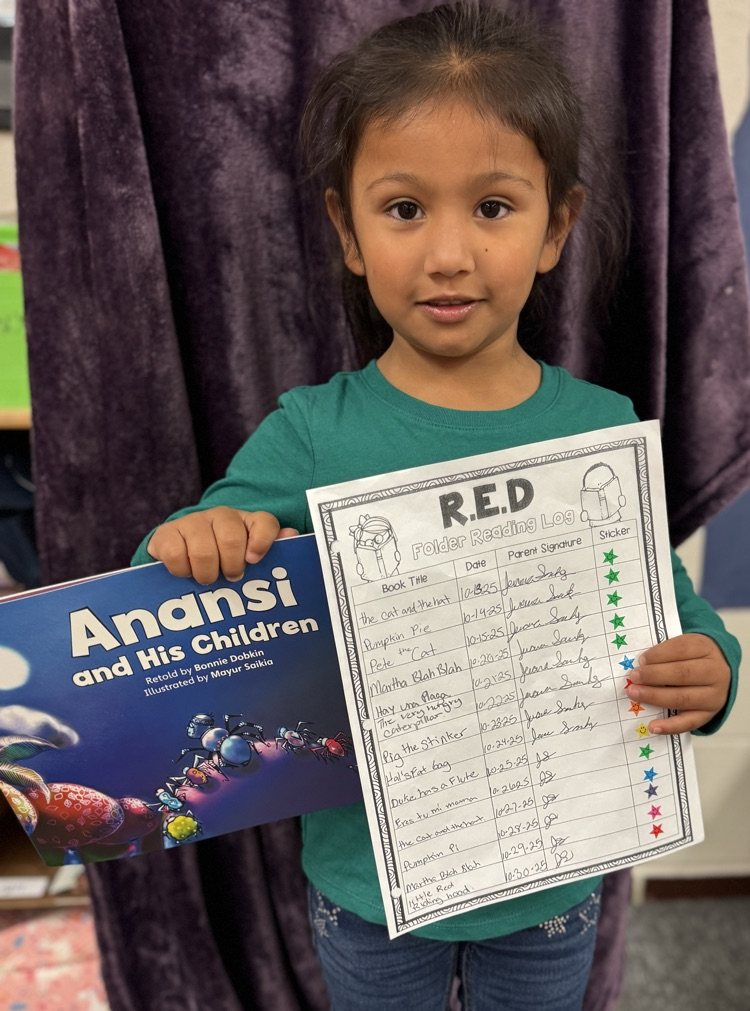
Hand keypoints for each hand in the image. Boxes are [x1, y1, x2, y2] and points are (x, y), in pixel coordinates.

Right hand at [147, 506, 298, 583]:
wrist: (178, 552)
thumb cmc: (222, 560)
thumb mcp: (247, 558)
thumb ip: (272, 550)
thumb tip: (292, 536)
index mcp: (246, 522)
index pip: (263, 522)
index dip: (262, 541)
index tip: (253, 560)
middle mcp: (221, 516)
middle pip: (231, 537)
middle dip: (231, 565)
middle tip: (229, 578)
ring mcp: (193, 522)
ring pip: (204, 550)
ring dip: (206, 573)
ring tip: (207, 579)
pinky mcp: (166, 532)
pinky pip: (175, 554)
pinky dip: (181, 571)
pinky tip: (185, 573)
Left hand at [625, 633, 730, 734]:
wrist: (719, 672)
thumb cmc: (692, 657)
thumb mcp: (683, 647)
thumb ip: (664, 653)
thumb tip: (639, 666)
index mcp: (705, 648)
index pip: (682, 649)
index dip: (659, 654)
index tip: (641, 660)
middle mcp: (714, 672)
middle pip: (683, 673)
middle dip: (654, 675)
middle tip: (633, 677)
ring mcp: (714, 696)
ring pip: (683, 698)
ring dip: (655, 697)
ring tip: (635, 694)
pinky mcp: (709, 714)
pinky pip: (689, 722)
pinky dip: (670, 726)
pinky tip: (653, 726)